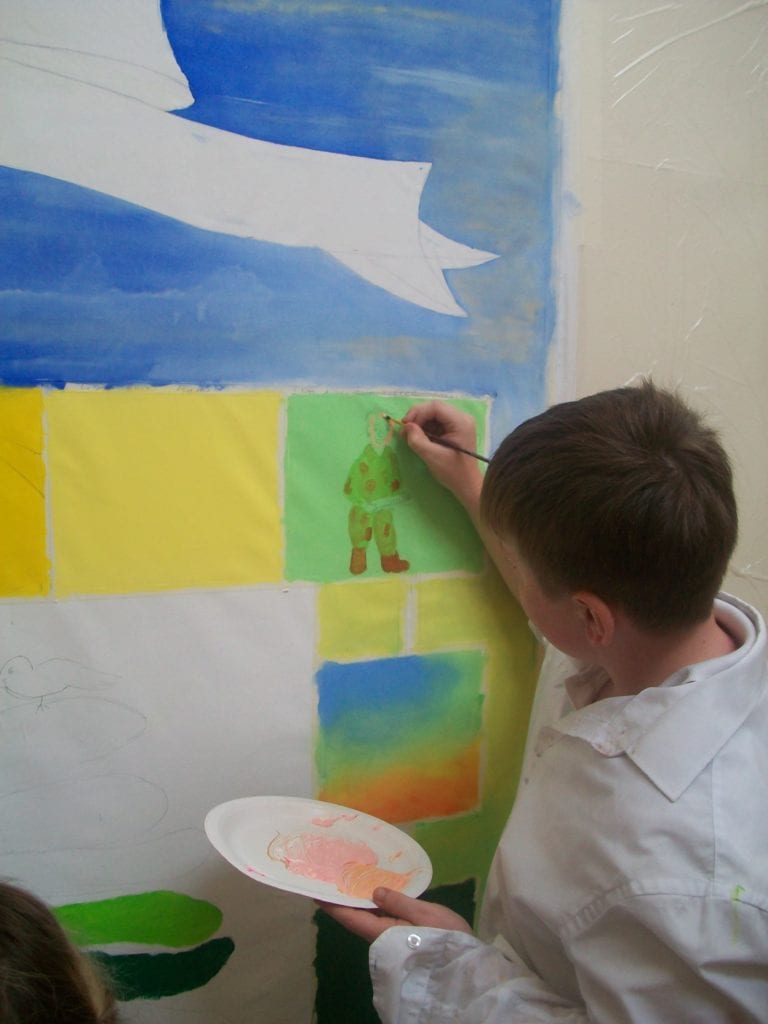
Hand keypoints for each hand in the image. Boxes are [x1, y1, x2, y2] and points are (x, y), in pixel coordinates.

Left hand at [318, 886, 473, 943]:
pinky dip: (374, 906)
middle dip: (345, 900)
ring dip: (359, 901)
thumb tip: (373, 891)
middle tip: (334, 877)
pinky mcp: (402, 938)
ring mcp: (392, 939)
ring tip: (351, 879)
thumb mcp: (424, 915)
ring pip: (368, 918)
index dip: (332, 906)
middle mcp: (382, 938)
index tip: (316, 892)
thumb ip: (398, 902)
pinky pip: (381, 920)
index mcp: (383, 933)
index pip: (350, 918)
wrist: (464, 965)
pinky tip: (376, 893)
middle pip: (356, 918)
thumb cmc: (445, 939)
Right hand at [402, 401, 483, 504]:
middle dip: (418, 417)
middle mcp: (462, 418)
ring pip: (434, 414)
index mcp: (460, 422)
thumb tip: (406, 426)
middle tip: (405, 431)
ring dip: (421, 423)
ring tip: (411, 436)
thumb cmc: (453, 472)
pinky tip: (421, 438)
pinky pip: (437, 422)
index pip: (435, 407)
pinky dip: (426, 428)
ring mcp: (460, 423)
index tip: (405, 426)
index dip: (417, 413)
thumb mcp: (432, 456)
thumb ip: (417, 440)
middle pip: (435, 408)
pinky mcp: (455, 429)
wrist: (467, 484)